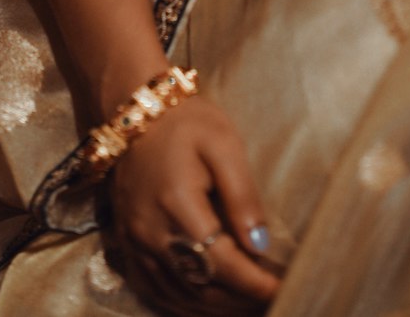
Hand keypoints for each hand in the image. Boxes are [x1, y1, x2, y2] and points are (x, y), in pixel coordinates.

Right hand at [108, 95, 280, 313]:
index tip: (283, 289)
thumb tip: (260, 244)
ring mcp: (134, 241)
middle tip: (272, 299)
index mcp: (178, 204)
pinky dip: (184, 304)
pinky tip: (208, 302)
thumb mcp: (224, 144)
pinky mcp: (126, 243)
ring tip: (249, 304)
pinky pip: (153, 290)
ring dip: (215, 307)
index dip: (253, 283)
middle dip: (239, 300)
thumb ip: (243, 195)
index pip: (220, 262)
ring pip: (178, 295)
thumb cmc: (187, 123)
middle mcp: (151, 231)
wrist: (138, 112)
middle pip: (200, 287)